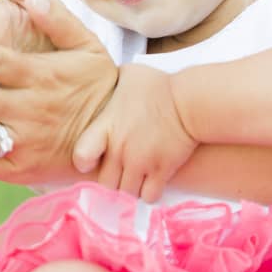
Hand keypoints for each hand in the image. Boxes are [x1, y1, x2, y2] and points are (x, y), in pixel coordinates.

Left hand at [72, 63, 198, 202]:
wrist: (191, 101)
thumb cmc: (160, 85)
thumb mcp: (129, 74)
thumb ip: (112, 79)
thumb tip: (105, 76)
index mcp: (107, 126)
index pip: (81, 156)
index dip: (83, 162)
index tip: (92, 159)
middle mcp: (120, 149)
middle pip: (104, 183)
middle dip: (110, 180)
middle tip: (118, 172)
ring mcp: (141, 163)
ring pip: (125, 193)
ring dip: (128, 188)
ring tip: (134, 178)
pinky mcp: (161, 172)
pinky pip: (148, 197)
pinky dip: (148, 193)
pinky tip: (151, 182)